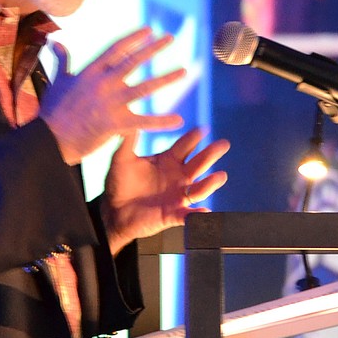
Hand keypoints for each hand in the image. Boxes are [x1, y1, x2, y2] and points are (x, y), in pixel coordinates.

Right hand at [40, 28, 185, 165]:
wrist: (50, 138)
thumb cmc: (52, 111)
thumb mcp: (58, 81)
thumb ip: (62, 61)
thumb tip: (56, 43)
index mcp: (90, 72)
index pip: (116, 49)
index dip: (134, 39)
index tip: (149, 30)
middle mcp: (103, 83)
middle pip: (134, 61)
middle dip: (154, 49)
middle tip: (170, 39)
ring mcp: (111, 103)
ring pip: (145, 87)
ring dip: (166, 78)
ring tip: (184, 71)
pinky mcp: (116, 123)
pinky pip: (144, 121)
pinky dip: (162, 122)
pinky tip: (179, 120)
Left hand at [100, 127, 229, 255]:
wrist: (113, 210)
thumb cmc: (119, 183)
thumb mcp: (121, 160)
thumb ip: (127, 142)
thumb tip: (131, 122)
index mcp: (167, 161)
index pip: (185, 146)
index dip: (193, 137)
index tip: (202, 129)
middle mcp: (178, 177)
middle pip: (199, 163)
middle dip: (211, 154)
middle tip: (223, 144)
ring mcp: (178, 196)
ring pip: (199, 189)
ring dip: (211, 183)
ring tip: (221, 176)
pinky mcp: (174, 214)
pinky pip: (189, 215)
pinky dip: (198, 215)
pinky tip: (205, 212)